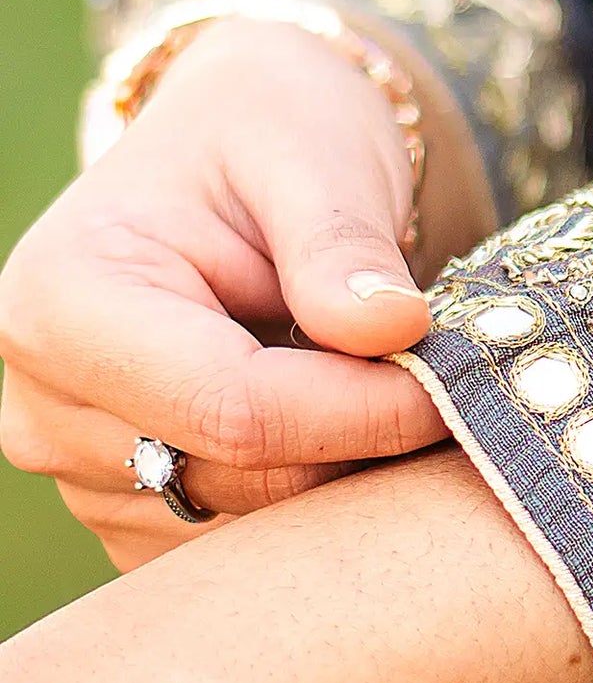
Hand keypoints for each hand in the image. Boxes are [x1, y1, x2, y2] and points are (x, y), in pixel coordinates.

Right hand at [0, 19, 489, 567]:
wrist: (237, 155)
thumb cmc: (268, 134)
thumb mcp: (312, 153)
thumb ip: (341, 244)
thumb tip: (391, 329)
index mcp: (63, 302)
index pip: (228, 407)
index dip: (362, 411)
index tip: (457, 385)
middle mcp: (44, 404)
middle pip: (240, 478)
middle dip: (362, 445)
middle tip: (453, 387)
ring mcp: (80, 472)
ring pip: (251, 528)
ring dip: (346, 477)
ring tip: (396, 389)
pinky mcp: (130, 514)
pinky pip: (245, 548)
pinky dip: (320, 502)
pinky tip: (354, 426)